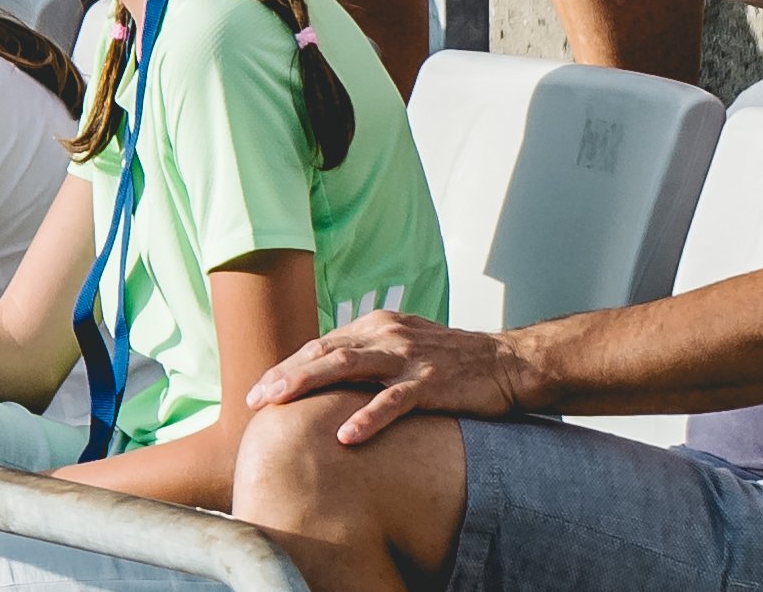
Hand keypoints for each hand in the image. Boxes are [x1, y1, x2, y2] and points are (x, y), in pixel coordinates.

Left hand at [241, 307, 541, 444]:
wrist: (508, 363)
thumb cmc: (453, 363)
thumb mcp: (405, 350)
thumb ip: (369, 360)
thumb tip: (329, 381)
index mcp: (377, 326)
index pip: (321, 345)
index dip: (288, 366)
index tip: (260, 388)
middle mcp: (387, 335)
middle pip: (324, 352)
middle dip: (285, 375)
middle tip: (254, 398)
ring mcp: (408, 357)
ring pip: (347, 367)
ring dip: (307, 384)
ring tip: (278, 404)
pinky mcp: (431, 382)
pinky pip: (394, 401)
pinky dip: (367, 417)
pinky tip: (345, 436)